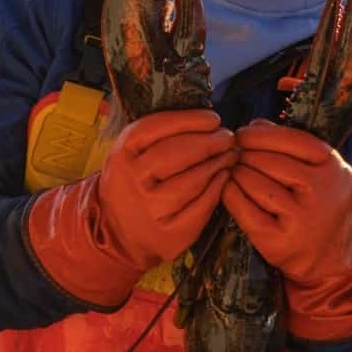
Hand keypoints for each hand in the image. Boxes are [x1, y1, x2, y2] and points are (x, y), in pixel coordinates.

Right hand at [98, 109, 236, 268]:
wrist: (120, 230)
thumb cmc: (137, 181)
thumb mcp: (134, 154)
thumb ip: (160, 135)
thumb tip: (206, 120)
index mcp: (123, 153)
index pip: (155, 127)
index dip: (189, 120)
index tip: (213, 119)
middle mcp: (132, 180)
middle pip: (175, 153)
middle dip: (209, 142)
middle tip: (228, 137)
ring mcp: (149, 209)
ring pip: (191, 181)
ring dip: (217, 164)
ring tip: (230, 155)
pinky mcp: (169, 233)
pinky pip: (200, 207)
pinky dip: (217, 189)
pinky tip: (224, 178)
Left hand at [221, 119, 351, 339]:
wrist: (335, 259)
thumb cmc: (320, 203)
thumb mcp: (319, 170)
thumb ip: (290, 144)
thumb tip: (254, 126)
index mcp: (334, 167)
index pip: (291, 140)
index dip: (260, 135)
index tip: (241, 135)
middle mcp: (322, 192)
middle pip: (268, 161)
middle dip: (245, 155)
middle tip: (234, 156)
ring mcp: (302, 219)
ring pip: (254, 182)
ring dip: (236, 174)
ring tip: (234, 173)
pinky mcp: (280, 242)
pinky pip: (244, 209)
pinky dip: (230, 195)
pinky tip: (229, 190)